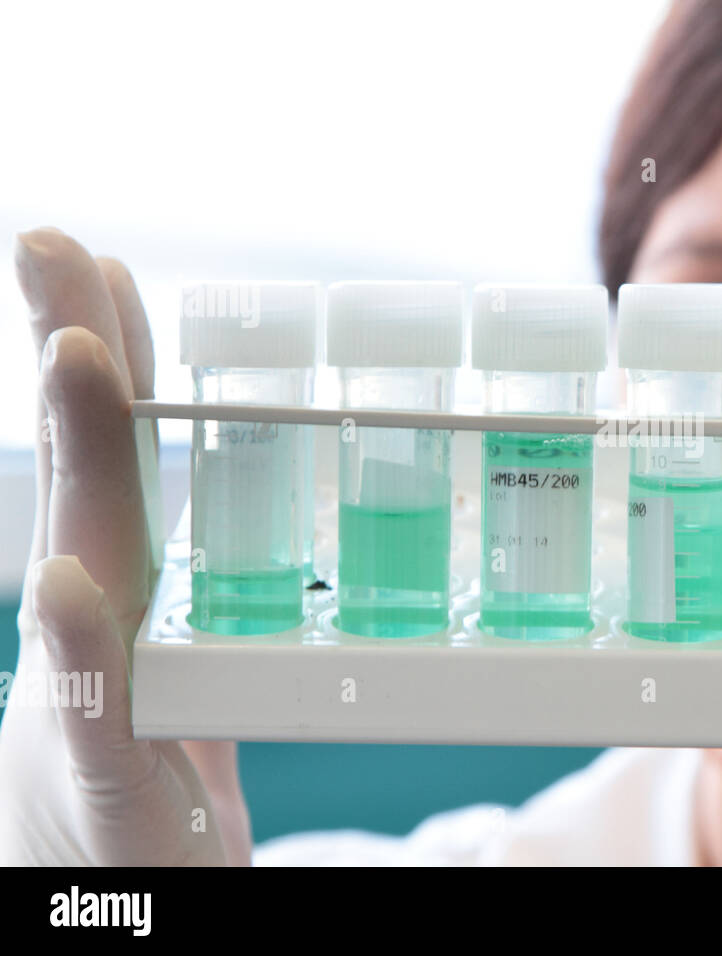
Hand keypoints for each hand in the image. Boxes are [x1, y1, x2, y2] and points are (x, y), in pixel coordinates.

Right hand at [0, 228, 250, 864]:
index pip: (121, 466)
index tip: (111, 269)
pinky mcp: (106, 792)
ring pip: (83, 566)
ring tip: (69, 355)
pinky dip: (81, 653)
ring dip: (77, 464)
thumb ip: (199, 617)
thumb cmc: (147, 806)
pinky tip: (67, 588)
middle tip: (54, 242)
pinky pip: (96, 715)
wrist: (117, 910)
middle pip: (88, 481)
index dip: (116, 369)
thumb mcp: (182, 686)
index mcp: (125, 606)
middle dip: (70, 361)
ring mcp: (86, 707)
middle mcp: (96, 638)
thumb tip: (241, 542)